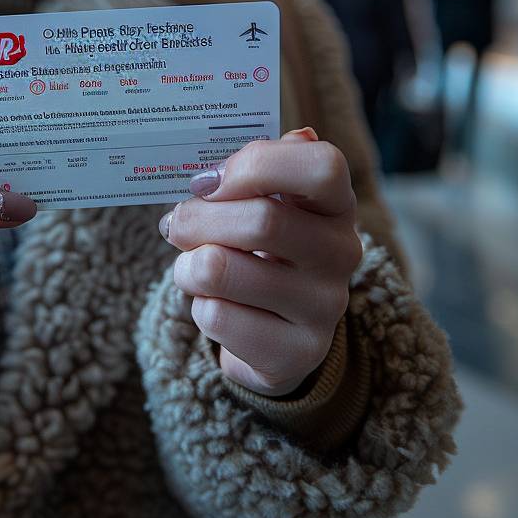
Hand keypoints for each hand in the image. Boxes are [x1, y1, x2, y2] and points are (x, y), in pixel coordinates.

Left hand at [161, 128, 361, 397]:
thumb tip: (217, 169)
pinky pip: (217, 318)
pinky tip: (216, 306)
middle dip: (197, 219)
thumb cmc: (259, 247)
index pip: (322, 166)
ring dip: (188, 266)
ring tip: (193, 267)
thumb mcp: (263, 202)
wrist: (277, 329)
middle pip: (263, 221)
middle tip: (175, 224)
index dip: (257, 165)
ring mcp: (325, 307)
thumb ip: (246, 174)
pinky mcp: (297, 353)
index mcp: (336, 203)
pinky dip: (199, 308)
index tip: (211, 180)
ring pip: (222, 270)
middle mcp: (342, 253)